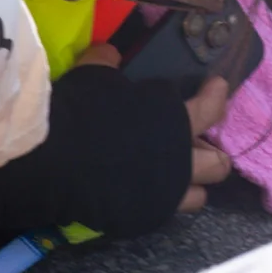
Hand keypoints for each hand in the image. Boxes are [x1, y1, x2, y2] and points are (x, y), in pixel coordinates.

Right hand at [74, 44, 231, 213]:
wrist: (54, 161)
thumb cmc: (82, 112)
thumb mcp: (93, 75)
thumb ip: (107, 63)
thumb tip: (109, 55)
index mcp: (174, 122)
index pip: (211, 108)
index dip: (216, 95)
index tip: (217, 87)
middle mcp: (179, 162)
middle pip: (218, 164)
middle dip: (210, 153)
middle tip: (194, 142)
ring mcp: (163, 195)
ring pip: (197, 197)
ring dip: (190, 184)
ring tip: (174, 174)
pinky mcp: (141, 217)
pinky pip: (159, 212)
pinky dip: (155, 200)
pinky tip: (139, 190)